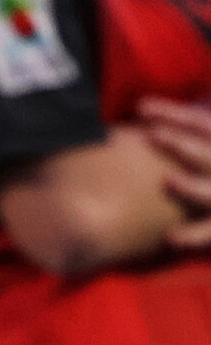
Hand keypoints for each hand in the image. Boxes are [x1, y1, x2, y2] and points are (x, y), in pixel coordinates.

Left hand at [139, 96, 210, 250]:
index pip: (202, 123)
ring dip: (193, 187)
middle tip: (151, 134)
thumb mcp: (203, 149)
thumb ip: (189, 138)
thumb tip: (144, 115)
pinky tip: (171, 238)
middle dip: (183, 143)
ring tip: (168, 180)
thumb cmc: (206, 173)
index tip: (141, 107)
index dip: (174, 114)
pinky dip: (195, 235)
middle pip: (210, 154)